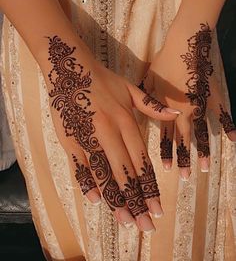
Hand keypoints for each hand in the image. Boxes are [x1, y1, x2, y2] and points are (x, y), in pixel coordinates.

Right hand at [44, 35, 179, 231]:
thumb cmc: (103, 80)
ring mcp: (88, 137)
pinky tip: (96, 199)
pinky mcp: (69, 139)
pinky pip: (79, 165)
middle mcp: (109, 133)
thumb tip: (176, 113)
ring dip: (115, 199)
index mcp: (125, 121)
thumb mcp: (130, 89)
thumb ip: (152, 106)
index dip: (150, 186)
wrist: (70, 68)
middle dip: (137, 201)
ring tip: (126, 220)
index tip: (157, 208)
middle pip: (126, 173)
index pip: (141, 161)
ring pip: (104, 174)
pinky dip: (87, 182)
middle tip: (146, 225)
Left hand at [139, 23, 235, 180]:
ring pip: (203, 133)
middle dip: (184, 159)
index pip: (166, 136)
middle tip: (186, 176)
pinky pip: (223, 114)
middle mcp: (185, 112)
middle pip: (184, 140)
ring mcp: (201, 106)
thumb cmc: (164, 61)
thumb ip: (148, 99)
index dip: (165, 152)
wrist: (184, 44)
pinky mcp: (214, 96)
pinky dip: (229, 126)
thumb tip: (141, 109)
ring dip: (204, 151)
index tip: (166, 168)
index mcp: (168, 109)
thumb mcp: (150, 80)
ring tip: (206, 167)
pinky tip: (234, 140)